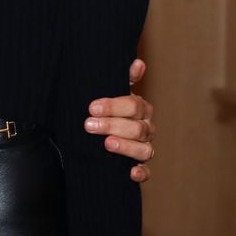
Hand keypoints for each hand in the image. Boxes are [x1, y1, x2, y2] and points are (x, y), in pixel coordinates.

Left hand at [84, 58, 154, 182]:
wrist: (96, 136)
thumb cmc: (107, 112)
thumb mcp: (110, 94)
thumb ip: (123, 79)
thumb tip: (137, 63)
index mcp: (140, 109)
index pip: (133, 106)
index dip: (113, 106)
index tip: (92, 108)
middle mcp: (145, 129)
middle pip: (136, 128)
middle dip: (112, 125)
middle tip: (89, 125)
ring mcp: (144, 148)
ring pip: (144, 150)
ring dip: (125, 147)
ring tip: (107, 144)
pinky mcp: (140, 166)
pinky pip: (146, 172)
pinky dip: (141, 172)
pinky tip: (130, 172)